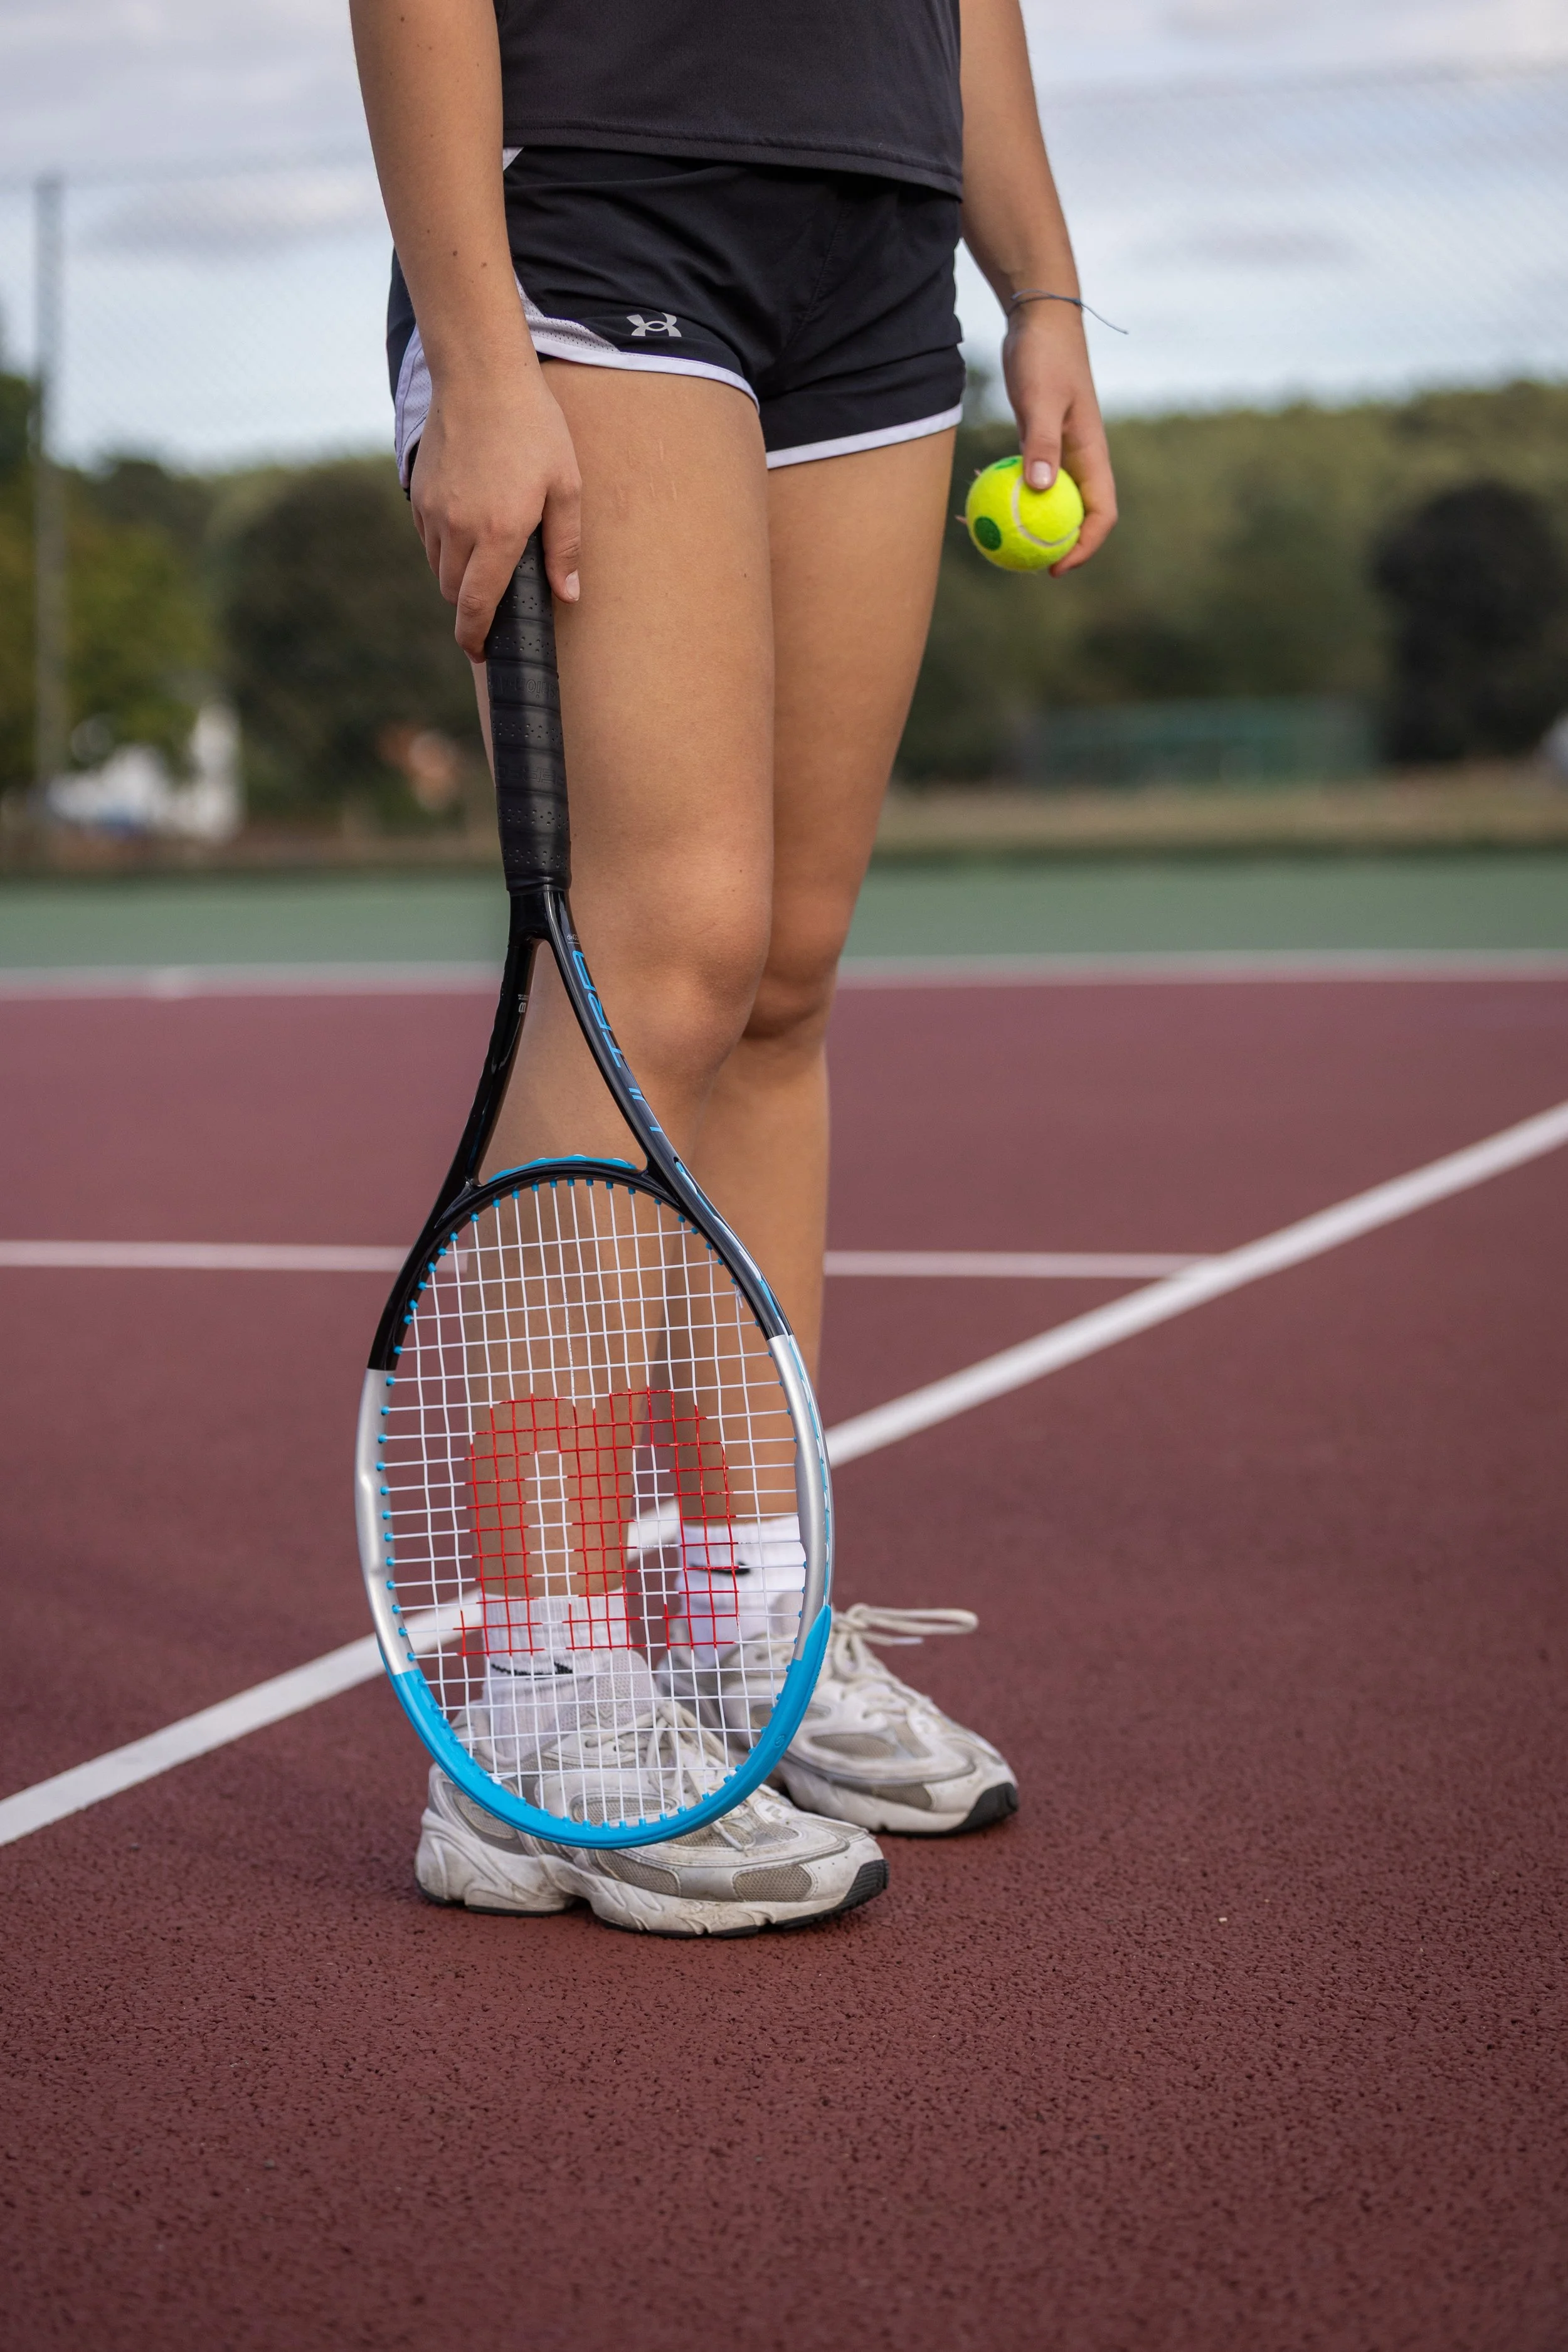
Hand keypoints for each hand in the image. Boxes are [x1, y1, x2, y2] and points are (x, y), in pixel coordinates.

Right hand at [410, 358, 581, 655]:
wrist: (480, 375)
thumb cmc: (533, 428)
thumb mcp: (565, 486)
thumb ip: (565, 546)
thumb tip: (568, 595)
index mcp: (497, 533)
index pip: (475, 606)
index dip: (474, 637)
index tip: (481, 653)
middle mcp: (457, 528)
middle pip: (453, 593)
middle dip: (470, 608)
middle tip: (494, 607)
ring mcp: (432, 510)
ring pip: (438, 567)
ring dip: (458, 577)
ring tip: (486, 561)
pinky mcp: (418, 492)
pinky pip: (428, 538)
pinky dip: (445, 547)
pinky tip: (469, 527)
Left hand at [1001, 301, 1116, 573]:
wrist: (1038, 320)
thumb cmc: (1045, 355)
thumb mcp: (1042, 399)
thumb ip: (1042, 442)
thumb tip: (1040, 490)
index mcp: (1092, 455)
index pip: (1102, 514)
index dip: (1085, 547)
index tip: (1056, 567)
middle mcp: (1080, 460)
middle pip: (1076, 517)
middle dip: (1056, 547)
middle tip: (1023, 567)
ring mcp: (1060, 453)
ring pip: (1051, 503)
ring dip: (1031, 525)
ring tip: (999, 545)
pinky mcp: (1039, 443)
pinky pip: (1029, 483)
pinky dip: (1012, 498)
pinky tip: (982, 508)